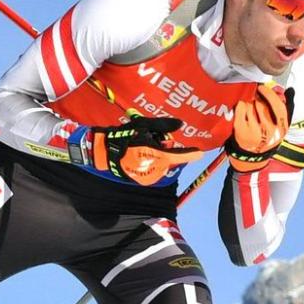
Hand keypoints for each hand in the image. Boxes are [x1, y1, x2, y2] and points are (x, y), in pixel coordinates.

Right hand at [69, 115, 201, 185]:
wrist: (103, 153)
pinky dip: (150, 161)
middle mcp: (156, 168)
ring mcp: (149, 175)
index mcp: (158, 154)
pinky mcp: (141, 179)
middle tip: (151, 138)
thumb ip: (163, 124)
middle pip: (170, 158)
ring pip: (161, 164)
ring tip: (141, 145)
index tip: (200, 153)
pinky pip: (152, 169)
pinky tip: (138, 153)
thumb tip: (179, 123)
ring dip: (158, 156)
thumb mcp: (143, 125)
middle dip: (166, 149)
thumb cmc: (123, 136)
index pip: (180, 155)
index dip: (192, 154)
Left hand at [226, 84, 291, 171]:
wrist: (252, 156)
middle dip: (257, 97)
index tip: (263, 89)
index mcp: (281, 128)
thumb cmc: (267, 137)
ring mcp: (254, 132)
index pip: (279, 107)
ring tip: (249, 104)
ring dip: (249, 101)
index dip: (270, 95)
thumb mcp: (280, 126)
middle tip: (254, 94)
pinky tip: (242, 108)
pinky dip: (240, 105)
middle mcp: (269, 131)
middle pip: (262, 105)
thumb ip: (286, 107)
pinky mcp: (242, 131)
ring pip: (251, 106)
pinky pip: (240, 109)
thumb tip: (288, 91)